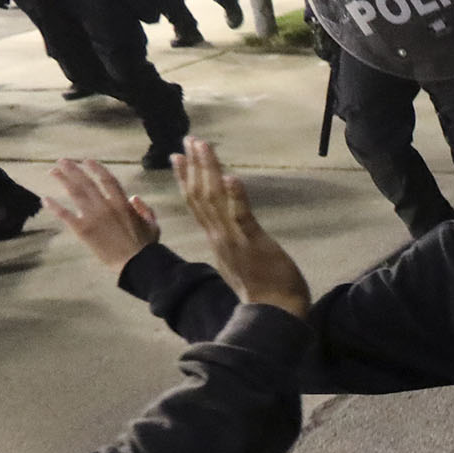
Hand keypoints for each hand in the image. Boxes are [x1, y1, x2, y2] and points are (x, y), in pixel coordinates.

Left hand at [46, 159, 159, 270]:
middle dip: (73, 170)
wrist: (135, 263)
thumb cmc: (146, 246)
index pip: (107, 180)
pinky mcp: (83, 230)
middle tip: (63, 161)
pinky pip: (65, 215)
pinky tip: (45, 199)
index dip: (96, 169)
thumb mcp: (153, 225)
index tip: (87, 161)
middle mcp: (105, 206)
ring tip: (53, 171)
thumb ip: (145, 209)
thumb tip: (134, 198)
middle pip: (87, 182)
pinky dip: (54, 206)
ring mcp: (93, 217)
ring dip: (63, 180)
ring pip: (75, 193)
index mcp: (122, 203)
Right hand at [172, 138, 312, 316]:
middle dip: (194, 166)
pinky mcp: (252, 243)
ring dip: (209, 171)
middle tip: (188, 140)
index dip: (187, 179)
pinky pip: (240, 217)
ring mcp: (233, 239)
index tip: (178, 157)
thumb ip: (231, 242)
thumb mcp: (238, 260)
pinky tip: (231, 176)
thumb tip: (228, 229)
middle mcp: (219, 236)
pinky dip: (236, 196)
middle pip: (200, 195)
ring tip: (203, 146)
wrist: (274, 312)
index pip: (196, 204)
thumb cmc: (261, 288)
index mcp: (216, 239)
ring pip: (215, 199)